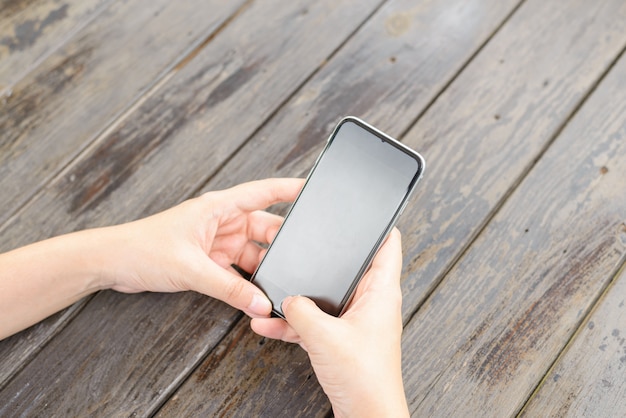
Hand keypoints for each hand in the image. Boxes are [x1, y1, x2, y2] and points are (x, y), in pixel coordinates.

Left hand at [100, 178, 303, 316]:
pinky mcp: (210, 261)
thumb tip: (260, 303)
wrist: (113, 264)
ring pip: (254, 253)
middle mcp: (222, 222)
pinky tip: (257, 295)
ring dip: (265, 268)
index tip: (314, 190)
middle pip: (265, 228)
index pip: (263, 192)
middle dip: (283, 243)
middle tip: (303, 258)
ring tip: (281, 283)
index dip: (290, 189)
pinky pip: (239, 271)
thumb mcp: (192, 269)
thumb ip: (229, 289)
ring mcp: (217, 242)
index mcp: (219, 208)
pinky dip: (248, 283)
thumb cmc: (143, 248)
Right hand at [251, 229, 408, 416]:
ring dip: (300, 296)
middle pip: (347, 267)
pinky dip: (294, 321)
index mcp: (381, 291)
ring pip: (325, 295)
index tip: (359, 210)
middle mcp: (371, 301)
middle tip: (300, 246)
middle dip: (321, 259)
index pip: (388, 244)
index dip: (377, 223)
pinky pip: (315, 320)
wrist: (366, 415)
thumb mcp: (324, 336)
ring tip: (273, 293)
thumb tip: (286, 299)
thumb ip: (300, 311)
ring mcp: (356, 320)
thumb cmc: (364, 377)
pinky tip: (269, 323)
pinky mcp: (342, 338)